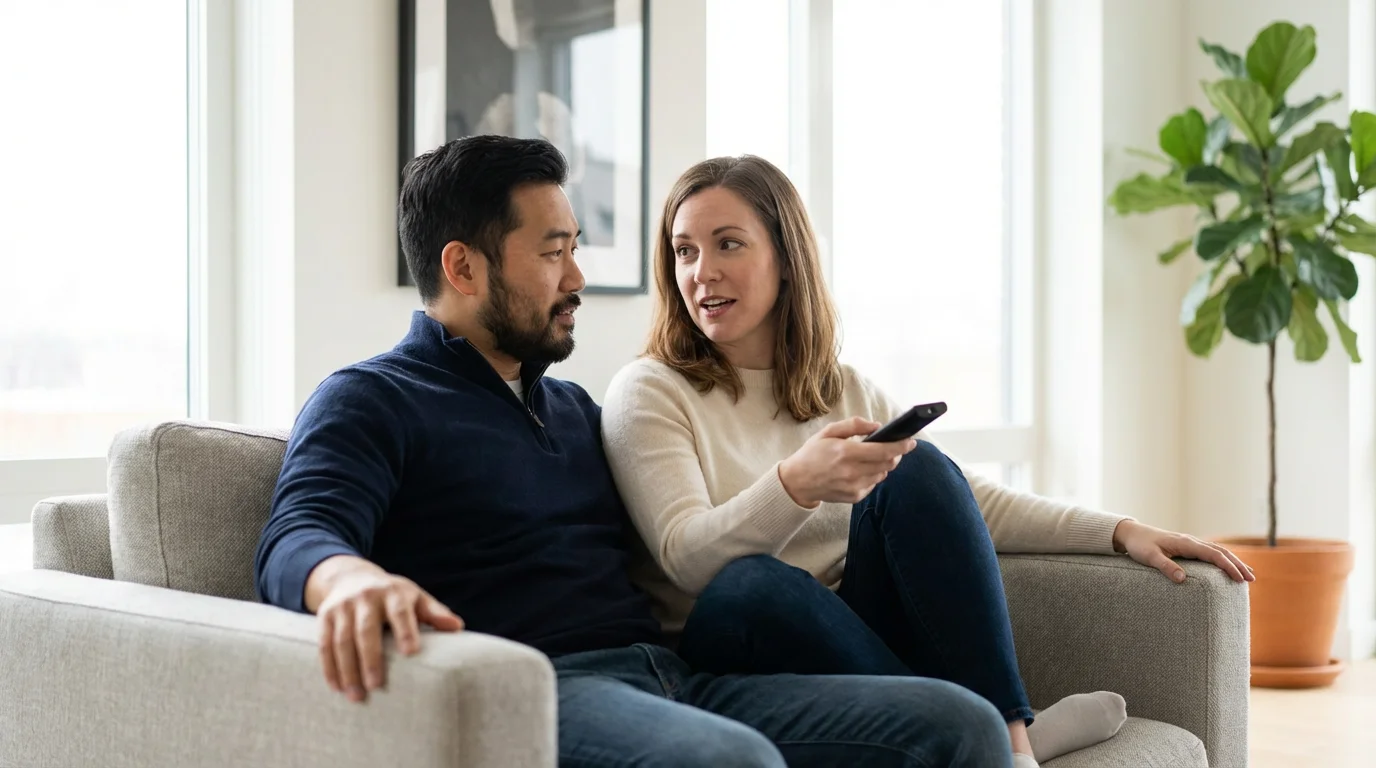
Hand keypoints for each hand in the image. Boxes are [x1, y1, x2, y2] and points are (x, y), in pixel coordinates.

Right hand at [310, 557, 463, 702]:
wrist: (350, 576)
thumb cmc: (392, 595)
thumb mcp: (414, 597)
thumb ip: (433, 613)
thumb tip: (457, 627)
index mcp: (393, 592)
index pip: (399, 611)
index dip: (405, 630)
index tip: (411, 653)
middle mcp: (365, 597)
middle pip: (366, 630)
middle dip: (371, 658)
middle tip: (376, 686)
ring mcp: (342, 606)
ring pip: (341, 640)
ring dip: (347, 670)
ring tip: (356, 696)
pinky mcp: (324, 616)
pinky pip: (324, 644)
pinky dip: (329, 667)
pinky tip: (337, 687)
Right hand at [778, 417, 916, 506]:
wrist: (797, 482)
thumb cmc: (812, 454)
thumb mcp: (828, 432)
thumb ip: (853, 425)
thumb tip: (877, 426)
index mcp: (846, 453)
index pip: (884, 450)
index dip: (901, 446)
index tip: (911, 441)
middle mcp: (852, 472)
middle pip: (888, 463)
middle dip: (896, 454)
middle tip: (896, 447)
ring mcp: (854, 486)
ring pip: (883, 474)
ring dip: (884, 464)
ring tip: (873, 457)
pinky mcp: (854, 497)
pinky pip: (873, 484)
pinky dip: (873, 475)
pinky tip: (861, 469)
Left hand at [1112, 520, 1254, 583]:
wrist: (1132, 534)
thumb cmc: (1140, 546)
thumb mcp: (1150, 557)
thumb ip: (1165, 566)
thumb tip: (1182, 579)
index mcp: (1185, 543)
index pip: (1212, 554)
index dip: (1228, 566)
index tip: (1240, 578)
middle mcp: (1191, 541)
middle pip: (1220, 552)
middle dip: (1237, 565)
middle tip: (1252, 579)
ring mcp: (1190, 543)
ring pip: (1218, 551)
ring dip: (1234, 562)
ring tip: (1248, 575)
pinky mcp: (1188, 547)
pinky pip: (1210, 553)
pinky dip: (1224, 560)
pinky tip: (1230, 568)